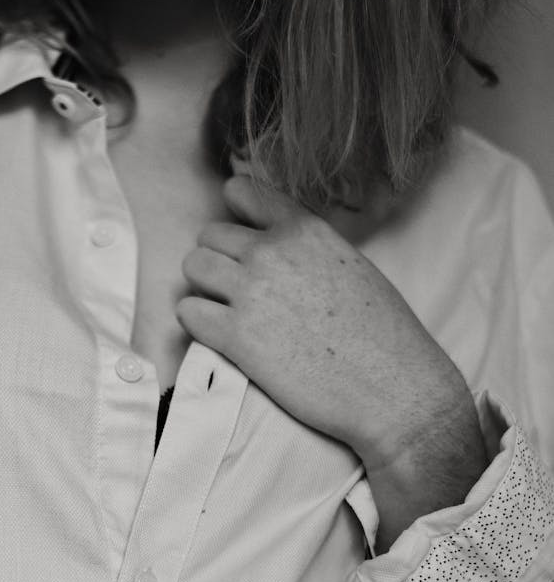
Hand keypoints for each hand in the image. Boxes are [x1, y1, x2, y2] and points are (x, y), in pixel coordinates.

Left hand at [176, 175, 487, 548]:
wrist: (393, 389)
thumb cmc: (383, 334)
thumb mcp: (351, 265)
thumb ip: (307, 247)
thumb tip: (276, 241)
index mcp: (304, 229)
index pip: (241, 191)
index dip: (236, 217)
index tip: (245, 242)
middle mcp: (272, 252)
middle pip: (209, 235)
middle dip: (219, 259)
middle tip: (239, 290)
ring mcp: (251, 292)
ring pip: (193, 268)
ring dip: (205, 288)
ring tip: (227, 311)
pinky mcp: (236, 337)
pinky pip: (188, 312)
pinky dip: (198, 323)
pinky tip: (222, 336)